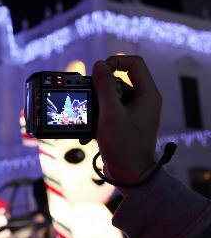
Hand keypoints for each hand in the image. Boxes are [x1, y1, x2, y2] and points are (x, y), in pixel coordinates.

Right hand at [92, 56, 160, 184]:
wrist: (131, 175)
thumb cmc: (124, 146)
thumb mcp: (110, 113)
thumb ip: (104, 86)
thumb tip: (99, 65)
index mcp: (147, 94)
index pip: (134, 63)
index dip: (115, 62)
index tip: (98, 72)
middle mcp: (143, 100)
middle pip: (119, 79)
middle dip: (100, 88)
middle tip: (90, 99)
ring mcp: (135, 112)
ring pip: (111, 96)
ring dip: (96, 105)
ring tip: (89, 120)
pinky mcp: (125, 123)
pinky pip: (109, 111)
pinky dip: (98, 117)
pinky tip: (89, 130)